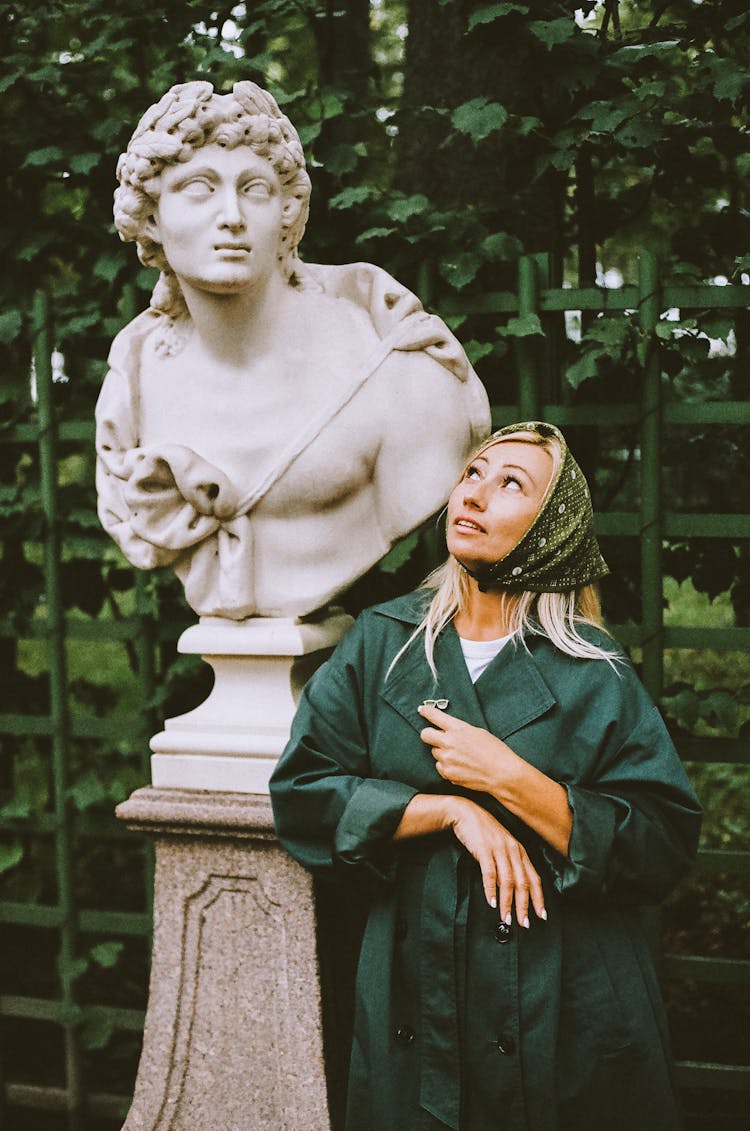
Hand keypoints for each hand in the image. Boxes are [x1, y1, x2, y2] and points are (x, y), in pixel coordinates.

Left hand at [418, 703, 517, 794]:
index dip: (426, 711)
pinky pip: (440, 766)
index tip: (422, 710)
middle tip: (435, 736)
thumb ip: (459, 730)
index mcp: (458, 729)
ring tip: (459, 756)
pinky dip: (447, 766)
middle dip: (428, 734)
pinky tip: (460, 766)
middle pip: (425, 735)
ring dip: (442, 752)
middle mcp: (449, 743)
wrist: (502, 774)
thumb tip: (447, 730)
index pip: (435, 716)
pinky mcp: (447, 773)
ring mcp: (447, 759)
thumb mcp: (478, 732)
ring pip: (434, 752)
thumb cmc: (495, 751)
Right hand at [448, 796, 545, 925]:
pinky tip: (492, 902)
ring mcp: (499, 849)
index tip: (541, 915)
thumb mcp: (501, 847)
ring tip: (506, 918)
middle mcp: (512, 850)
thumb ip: (508, 865)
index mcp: (519, 850)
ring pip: (508, 881)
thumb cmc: (483, 832)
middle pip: (523, 883)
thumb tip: (512, 890)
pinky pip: (490, 873)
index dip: (539, 898)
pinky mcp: (484, 849)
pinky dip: (491, 890)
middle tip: (524, 924)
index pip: (534, 878)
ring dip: (508, 903)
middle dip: (524, 906)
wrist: (465, 813)